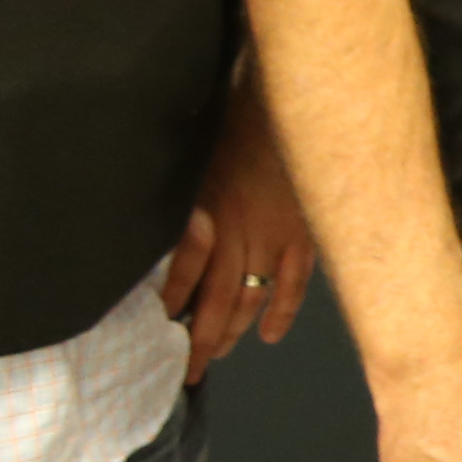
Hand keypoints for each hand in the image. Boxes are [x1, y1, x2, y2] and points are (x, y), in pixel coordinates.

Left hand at [162, 94, 315, 380]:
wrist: (297, 91)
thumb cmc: (241, 113)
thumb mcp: (197, 152)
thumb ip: (186, 198)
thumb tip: (170, 231)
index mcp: (210, 209)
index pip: (186, 272)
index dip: (171, 303)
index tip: (155, 329)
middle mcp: (242, 230)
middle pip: (218, 298)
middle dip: (200, 338)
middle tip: (185, 370)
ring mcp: (278, 234)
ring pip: (253, 295)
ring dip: (234, 329)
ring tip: (216, 355)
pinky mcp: (306, 231)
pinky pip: (294, 281)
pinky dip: (282, 309)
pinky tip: (268, 335)